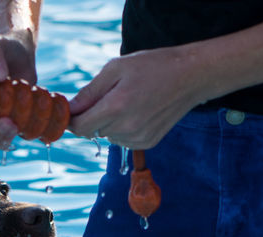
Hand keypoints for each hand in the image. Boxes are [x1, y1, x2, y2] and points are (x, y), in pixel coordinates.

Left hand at [69, 46, 207, 149]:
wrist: (192, 76)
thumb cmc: (153, 66)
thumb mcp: (117, 68)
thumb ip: (90, 91)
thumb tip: (70, 108)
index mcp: (116, 107)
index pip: (79, 127)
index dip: (72, 119)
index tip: (73, 110)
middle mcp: (126, 127)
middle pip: (92, 131)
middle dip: (93, 116)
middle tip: (110, 96)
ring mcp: (138, 138)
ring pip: (107, 136)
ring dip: (109, 123)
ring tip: (129, 101)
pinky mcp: (147, 143)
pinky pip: (122, 140)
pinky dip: (123, 129)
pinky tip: (138, 112)